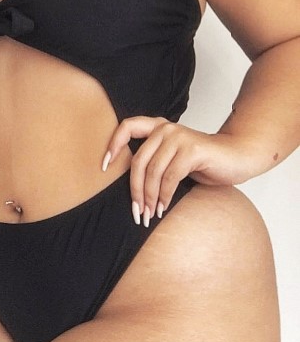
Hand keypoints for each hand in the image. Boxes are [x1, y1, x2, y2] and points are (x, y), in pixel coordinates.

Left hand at [103, 117, 254, 225]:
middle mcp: (166, 128)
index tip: (104, 166)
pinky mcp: (192, 150)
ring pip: (153, 171)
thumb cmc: (203, 162)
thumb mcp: (172, 159)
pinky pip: (170, 177)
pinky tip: (164, 207)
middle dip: (135, 189)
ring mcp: (179, 137)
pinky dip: (164, 195)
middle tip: (137, 211)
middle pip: (138, 160)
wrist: (238, 157)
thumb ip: (154, 161)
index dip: (113, 144)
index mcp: (158, 127)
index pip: (127, 126)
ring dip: (150, 197)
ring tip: (150, 214)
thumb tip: (131, 187)